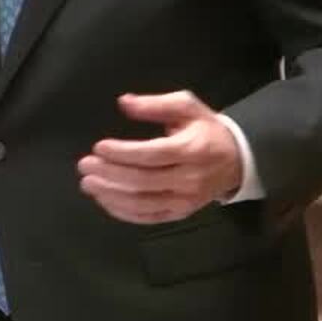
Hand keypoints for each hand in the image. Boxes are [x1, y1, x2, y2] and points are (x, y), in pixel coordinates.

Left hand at [77, 91, 244, 224]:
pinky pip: (147, 217)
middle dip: (109, 174)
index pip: (151, 155)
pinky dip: (123, 212)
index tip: (98, 147)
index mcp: (191, 150)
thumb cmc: (206, 130)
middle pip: (142, 181)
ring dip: (111, 195)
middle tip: (84, 166)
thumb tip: (123, 102)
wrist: (237, 160)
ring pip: (142, 203)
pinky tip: (105, 200)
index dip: (122, 153)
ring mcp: (185, 201)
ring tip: (88, 184)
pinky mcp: (179, 214)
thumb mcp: (187, 107)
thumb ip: (155, 104)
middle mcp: (188, 179)